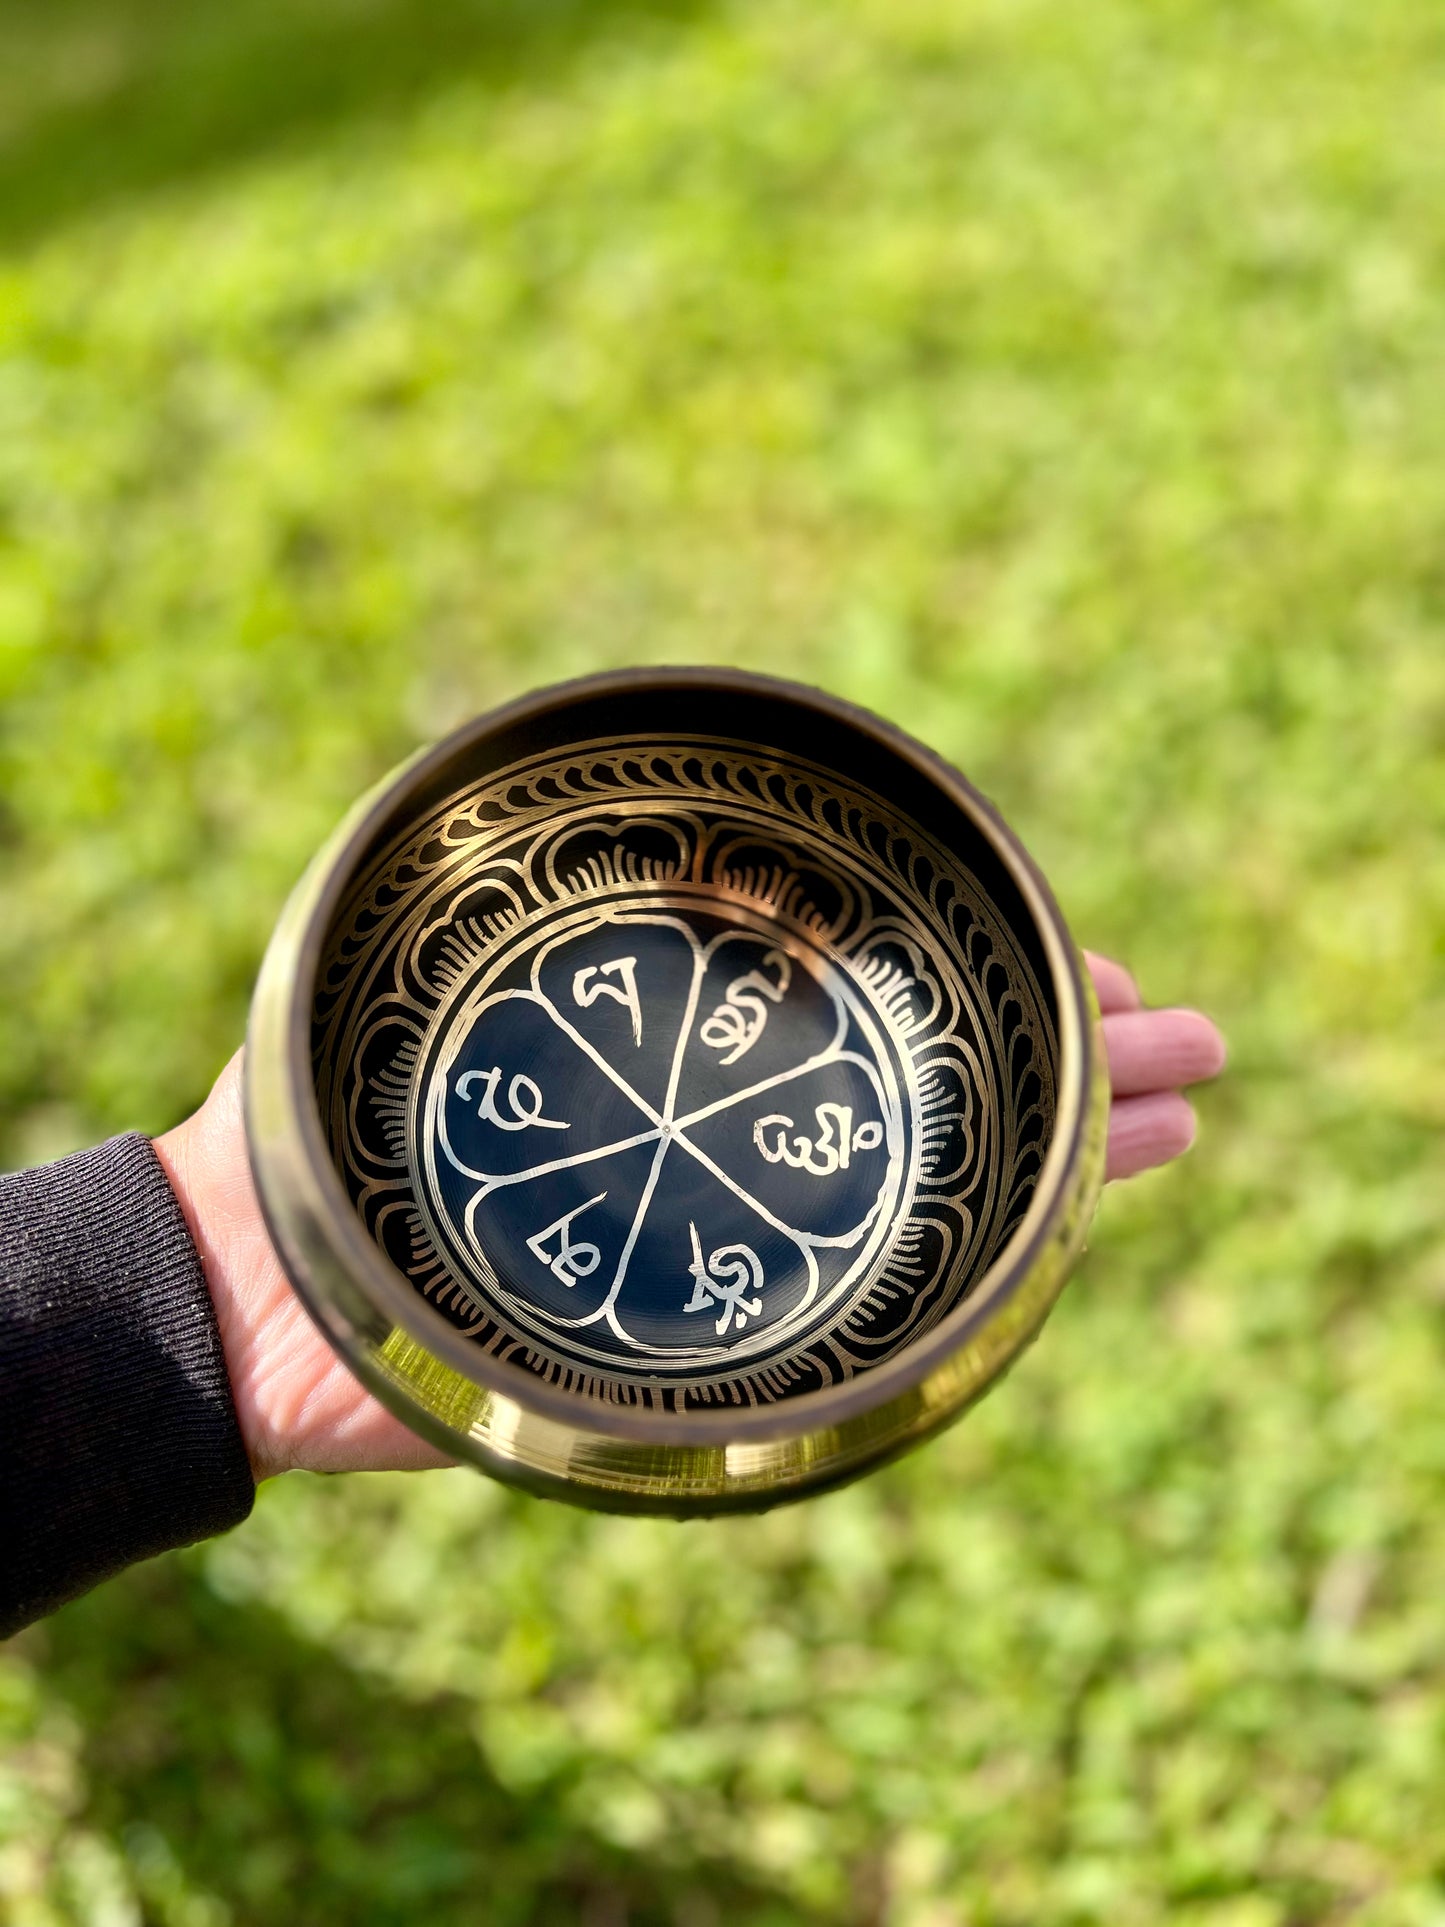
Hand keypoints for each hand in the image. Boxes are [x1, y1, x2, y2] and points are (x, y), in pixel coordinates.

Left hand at [155, 965, 1223, 1479]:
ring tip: (1181, 1107)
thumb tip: (528, 759)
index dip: (974, 967)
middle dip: (1065, 1044)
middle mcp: (727, 1120)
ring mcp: (741, 1224)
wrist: (264, 1296)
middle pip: (927, 1069)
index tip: (1078, 957)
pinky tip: (1102, 1202)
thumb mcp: (400, 962)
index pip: (858, 986)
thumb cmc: (315, 1119)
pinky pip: (896, 1275)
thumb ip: (469, 883)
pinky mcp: (735, 1322)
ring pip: (939, 1167)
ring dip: (1070, 1134)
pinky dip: (1009, 1238)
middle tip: (1187, 1035)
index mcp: (676, 1032)